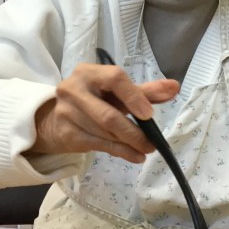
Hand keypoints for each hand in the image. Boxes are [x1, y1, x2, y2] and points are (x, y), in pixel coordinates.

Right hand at [30, 63, 179, 162]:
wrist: (54, 118)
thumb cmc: (93, 99)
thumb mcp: (115, 92)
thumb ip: (144, 91)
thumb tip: (174, 87)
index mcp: (88, 73)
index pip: (114, 79)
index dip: (134, 97)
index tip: (149, 114)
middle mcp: (73, 89)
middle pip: (108, 115)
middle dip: (134, 132)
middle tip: (152, 143)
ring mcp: (67, 113)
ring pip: (105, 133)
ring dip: (129, 143)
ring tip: (146, 148)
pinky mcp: (67, 134)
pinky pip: (99, 145)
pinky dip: (121, 152)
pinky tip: (135, 156)